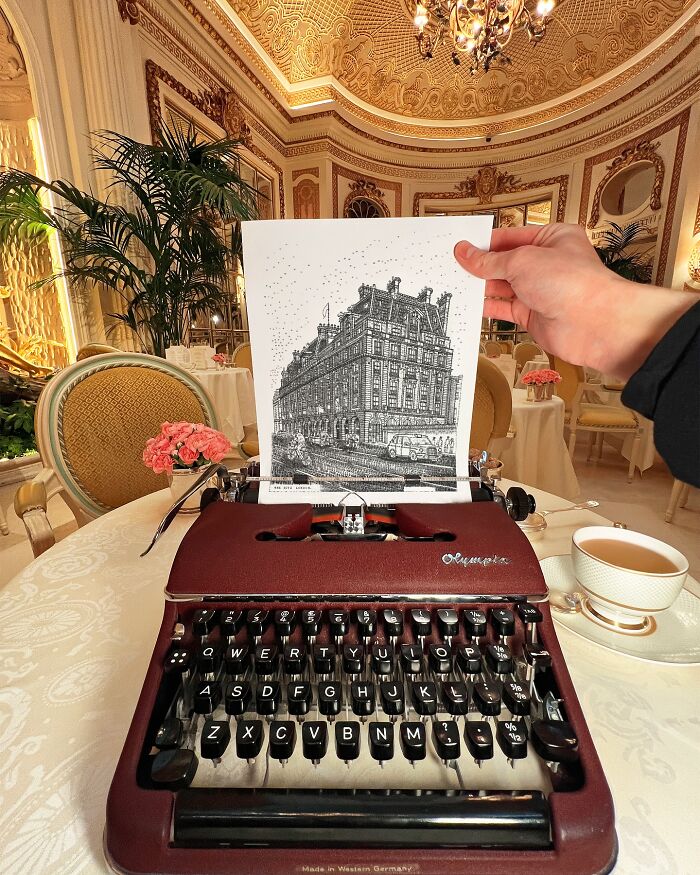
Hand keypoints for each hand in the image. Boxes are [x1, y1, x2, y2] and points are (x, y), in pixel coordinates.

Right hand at [454, 223, 696, 378]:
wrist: (594, 324)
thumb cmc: (574, 284)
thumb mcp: (522, 261)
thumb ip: (490, 260)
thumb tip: (465, 253)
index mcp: (553, 238)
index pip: (511, 236)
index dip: (485, 242)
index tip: (461, 247)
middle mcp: (547, 264)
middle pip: (505, 261)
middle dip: (481, 265)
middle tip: (453, 265)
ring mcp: (540, 291)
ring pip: (503, 286)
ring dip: (481, 286)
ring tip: (456, 283)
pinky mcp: (534, 315)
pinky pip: (504, 308)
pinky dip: (487, 306)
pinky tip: (470, 303)